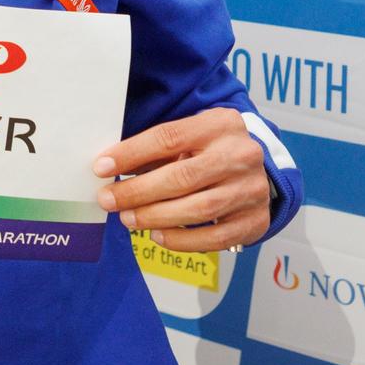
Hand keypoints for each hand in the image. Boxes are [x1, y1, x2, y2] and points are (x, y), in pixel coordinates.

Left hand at [93, 108, 270, 251]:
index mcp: (221, 124)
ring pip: (198, 209)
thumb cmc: (213, 152)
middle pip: (182, 177)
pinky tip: (157, 235)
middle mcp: (241, 155)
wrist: (263, 170)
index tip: (101, 167)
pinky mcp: (255, 220)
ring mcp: (252, 189)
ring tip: (128, 218)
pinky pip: (215, 237)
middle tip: (109, 200)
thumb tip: (110, 168)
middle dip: (138, 191)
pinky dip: (181, 240)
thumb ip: (157, 151)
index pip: (169, 138)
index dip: (131, 153)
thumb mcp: (192, 137)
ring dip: (155, 217)